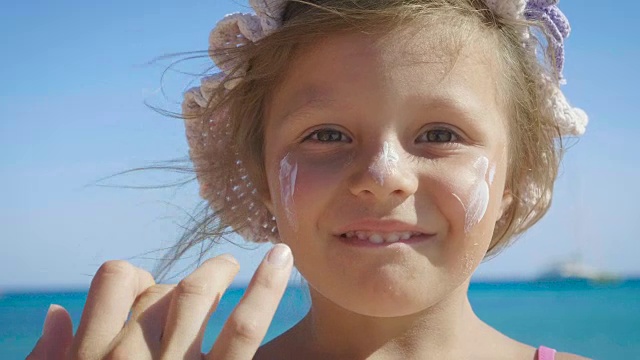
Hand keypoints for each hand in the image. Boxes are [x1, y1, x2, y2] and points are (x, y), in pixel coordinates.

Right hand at [27, 244, 293, 359]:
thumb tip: (58, 312)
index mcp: (90, 359)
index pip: (115, 280)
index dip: (139, 275)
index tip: (154, 287)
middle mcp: (128, 359)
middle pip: (158, 290)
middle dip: (185, 278)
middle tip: (216, 275)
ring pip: (195, 295)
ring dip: (220, 270)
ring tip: (237, 265)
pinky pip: (243, 329)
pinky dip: (265, 289)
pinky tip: (280, 260)